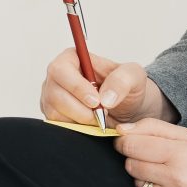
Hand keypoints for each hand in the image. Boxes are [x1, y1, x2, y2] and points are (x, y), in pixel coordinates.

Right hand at [40, 47, 169, 126]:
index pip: (61, 70)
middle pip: (55, 94)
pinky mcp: (53, 115)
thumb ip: (122, 81)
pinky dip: (77, 128)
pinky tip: (91, 123)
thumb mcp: (134, 77)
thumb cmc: (127, 87)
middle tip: (102, 113)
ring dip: (81, 120)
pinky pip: (58, 125)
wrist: (128, 108)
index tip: (96, 101)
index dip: (76, 87)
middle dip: (81, 109)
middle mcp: (57, 77)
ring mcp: (52, 97)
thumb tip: (105, 98)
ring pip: (55, 112)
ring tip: (99, 117)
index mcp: (72, 58)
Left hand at [120, 118, 186, 186]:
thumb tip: (121, 129)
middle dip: (137, 161)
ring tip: (170, 180)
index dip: (124, 143)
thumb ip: (153, 128)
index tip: (126, 143)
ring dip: (148, 181)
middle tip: (156, 162)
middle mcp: (175, 178)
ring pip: (138, 186)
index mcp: (180, 153)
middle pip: (131, 166)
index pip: (132, 145)